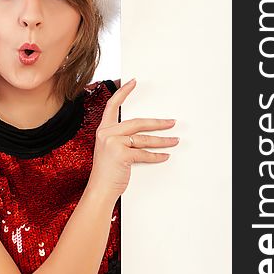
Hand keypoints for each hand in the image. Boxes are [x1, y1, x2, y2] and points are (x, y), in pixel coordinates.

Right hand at [87, 79, 178, 201]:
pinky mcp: (121, 154)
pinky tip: (165, 155)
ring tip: (174, 140)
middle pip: (137, 122)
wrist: (100, 190)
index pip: (112, 106)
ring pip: (144, 138)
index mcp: (103, 131)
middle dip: (157, 123)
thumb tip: (144, 135)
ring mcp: (113, 143)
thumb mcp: (109, 151)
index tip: (133, 82)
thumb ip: (121, 140)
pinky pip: (144, 153)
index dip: (123, 92)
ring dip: (163, 140)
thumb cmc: (106, 173)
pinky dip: (157, 155)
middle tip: (172, 122)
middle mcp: (107, 134)